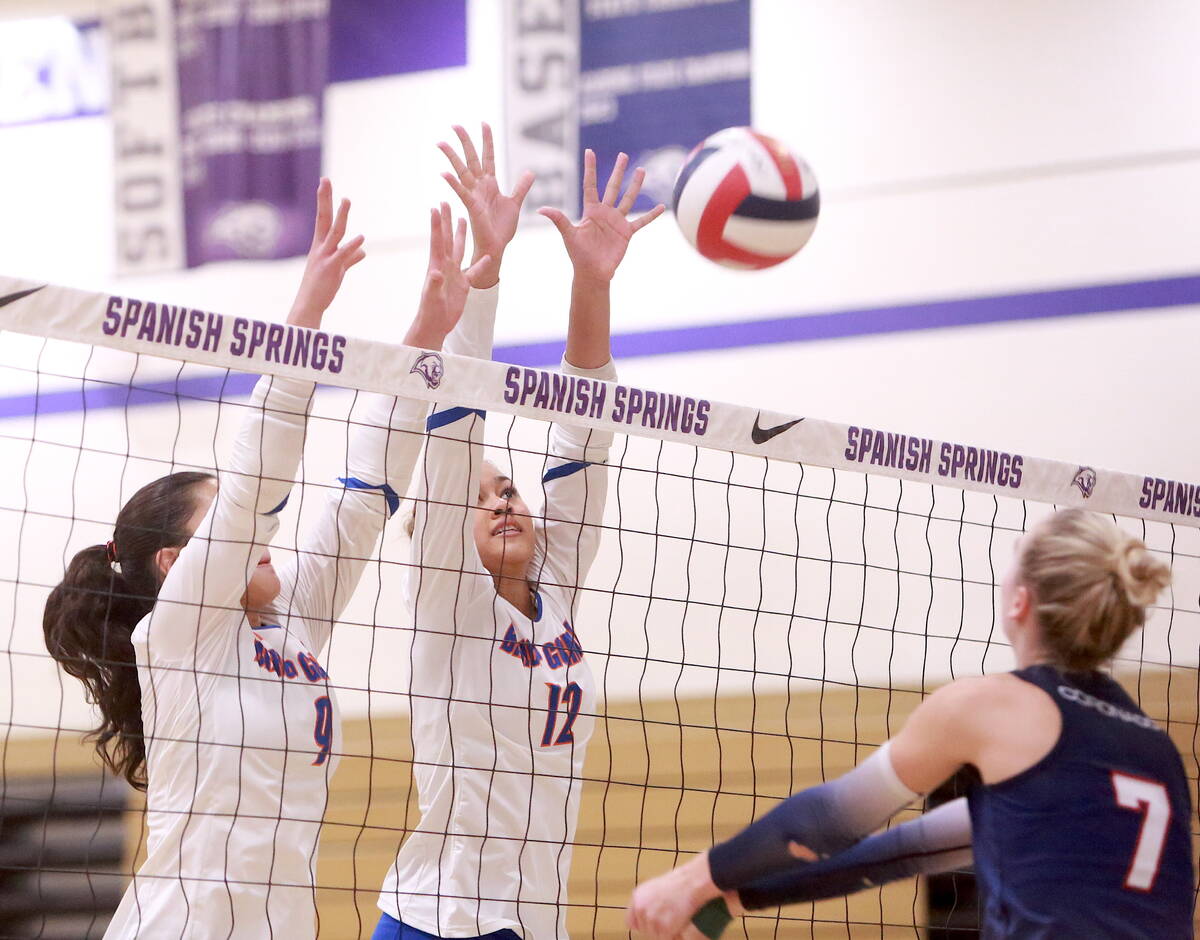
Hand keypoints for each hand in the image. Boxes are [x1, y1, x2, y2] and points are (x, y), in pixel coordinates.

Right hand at [287, 178, 365, 328]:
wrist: (310, 304)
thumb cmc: (322, 287)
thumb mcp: (337, 269)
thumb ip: (350, 258)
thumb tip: (363, 251)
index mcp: (320, 245)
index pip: (322, 218)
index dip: (324, 200)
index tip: (324, 183)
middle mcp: (320, 247)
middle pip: (323, 218)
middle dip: (325, 199)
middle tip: (326, 180)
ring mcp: (325, 257)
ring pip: (334, 232)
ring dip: (341, 216)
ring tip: (346, 200)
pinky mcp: (332, 268)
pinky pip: (343, 255)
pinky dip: (352, 246)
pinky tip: (362, 238)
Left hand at [405, 202, 491, 348]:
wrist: (435, 325)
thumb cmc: (431, 312)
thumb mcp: (433, 298)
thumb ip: (434, 284)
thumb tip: (437, 272)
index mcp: (437, 266)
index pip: (438, 241)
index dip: (437, 224)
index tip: (435, 207)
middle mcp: (445, 266)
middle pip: (447, 238)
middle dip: (446, 221)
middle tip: (445, 202)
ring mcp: (454, 274)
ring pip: (459, 249)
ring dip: (461, 234)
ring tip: (463, 218)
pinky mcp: (463, 284)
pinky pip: (474, 271)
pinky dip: (482, 263)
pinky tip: (489, 255)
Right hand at [439, 122, 533, 287]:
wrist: (497, 246)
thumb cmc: (502, 227)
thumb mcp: (515, 202)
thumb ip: (521, 187)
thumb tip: (530, 172)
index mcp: (490, 184)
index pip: (488, 157)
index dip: (487, 141)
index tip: (484, 124)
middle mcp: (480, 187)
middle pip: (471, 159)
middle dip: (465, 142)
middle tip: (455, 125)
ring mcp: (474, 196)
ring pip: (462, 172)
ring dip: (452, 157)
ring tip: (441, 143)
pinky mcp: (472, 207)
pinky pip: (462, 193)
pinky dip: (454, 184)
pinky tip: (444, 174)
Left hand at [540, 149, 665, 283]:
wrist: (592, 272)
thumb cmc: (578, 255)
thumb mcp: (569, 235)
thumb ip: (559, 220)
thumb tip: (541, 209)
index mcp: (591, 211)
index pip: (591, 185)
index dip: (590, 168)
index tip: (589, 151)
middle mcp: (605, 213)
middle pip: (612, 187)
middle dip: (618, 171)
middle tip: (623, 155)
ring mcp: (617, 222)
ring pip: (628, 199)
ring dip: (635, 185)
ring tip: (641, 170)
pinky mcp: (627, 233)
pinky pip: (641, 222)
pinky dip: (651, 215)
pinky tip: (661, 206)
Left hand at [626, 853, 720, 938]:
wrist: (691, 882)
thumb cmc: (678, 882)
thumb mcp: (654, 888)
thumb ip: (646, 902)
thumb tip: (645, 915)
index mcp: (637, 898)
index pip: (631, 922)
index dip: (642, 924)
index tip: (652, 924)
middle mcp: (641, 910)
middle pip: (645, 931)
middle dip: (656, 928)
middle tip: (669, 919)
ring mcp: (652, 920)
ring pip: (656, 936)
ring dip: (665, 933)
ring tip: (676, 919)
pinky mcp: (664, 928)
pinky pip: (667, 939)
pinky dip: (674, 936)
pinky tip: (680, 925)